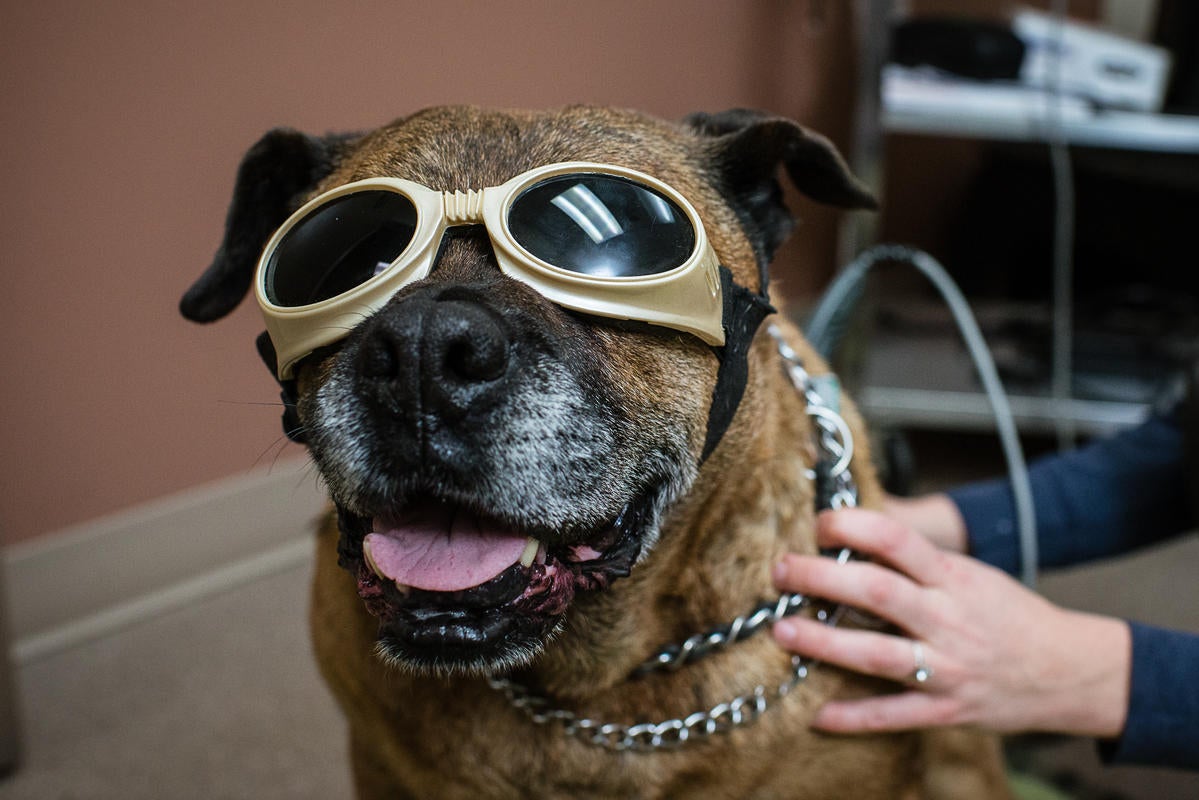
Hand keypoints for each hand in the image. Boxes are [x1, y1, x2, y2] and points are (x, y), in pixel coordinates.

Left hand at [772, 508, 1130, 737]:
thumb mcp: (969, 574)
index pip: (899, 540)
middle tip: (781, 570)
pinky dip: (855, 717)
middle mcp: (948, 619)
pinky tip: (817, 714)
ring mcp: (947, 668)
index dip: (855, 526)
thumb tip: (850, 541)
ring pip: (879, 655)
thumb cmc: (1007, 614)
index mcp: (953, 578)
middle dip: (823, 577)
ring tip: (783, 630)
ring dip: (826, 643)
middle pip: (878, 592)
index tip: (820, 522)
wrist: (1069, 670)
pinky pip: (894, 715)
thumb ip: (916, 563)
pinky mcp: (947, 710)